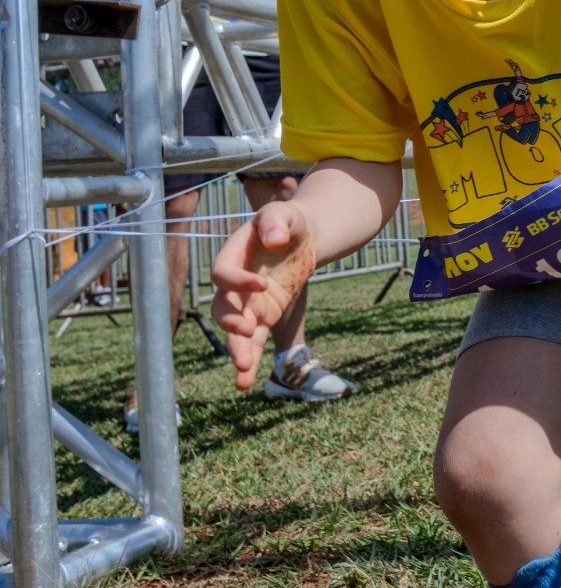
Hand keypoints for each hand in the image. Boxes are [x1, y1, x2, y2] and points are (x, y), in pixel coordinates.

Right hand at [210, 201, 315, 390]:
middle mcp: (234, 284)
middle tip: (245, 331)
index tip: (263, 284)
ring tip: (244, 369)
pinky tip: (245, 383)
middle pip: (223, 307)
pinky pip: (254, 341)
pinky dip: (250, 359)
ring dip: (237, 349)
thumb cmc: (287, 221)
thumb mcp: (283, 213)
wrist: (302, 236)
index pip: (222, 273)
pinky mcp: (264, 316)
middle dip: (231, 322)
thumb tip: (274, 238)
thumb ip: (276, 222)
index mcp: (232, 255)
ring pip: (236, 330)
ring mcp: (248, 302)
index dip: (237, 281)